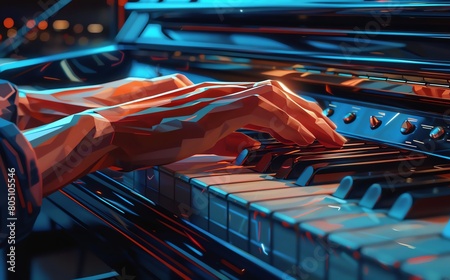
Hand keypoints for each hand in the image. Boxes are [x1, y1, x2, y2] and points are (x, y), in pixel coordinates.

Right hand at [98, 78, 345, 169]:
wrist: (117, 132)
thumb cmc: (149, 137)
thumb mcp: (195, 139)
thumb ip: (222, 139)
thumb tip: (244, 147)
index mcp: (219, 98)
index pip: (267, 98)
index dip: (295, 112)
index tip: (314, 129)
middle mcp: (222, 91)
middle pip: (278, 93)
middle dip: (309, 113)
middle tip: (331, 132)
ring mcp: (218, 97)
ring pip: (276, 98)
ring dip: (306, 118)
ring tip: (327, 137)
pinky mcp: (214, 110)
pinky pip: (261, 111)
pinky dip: (287, 124)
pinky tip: (302, 139)